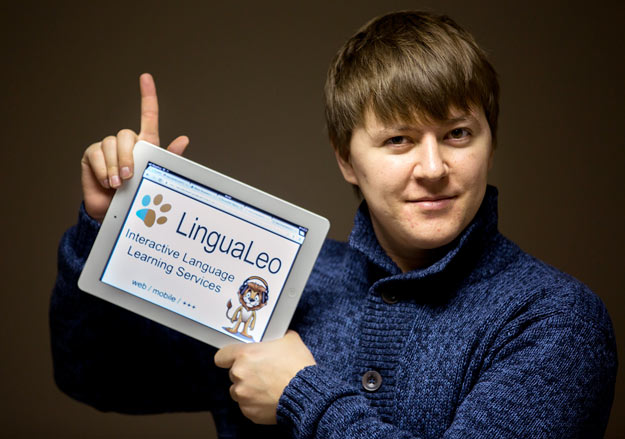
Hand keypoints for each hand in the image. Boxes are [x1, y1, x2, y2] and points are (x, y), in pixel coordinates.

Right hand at [80, 73, 189, 221]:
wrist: (115, 212)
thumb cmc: (138, 195)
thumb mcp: (154, 178)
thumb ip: (167, 159)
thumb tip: (184, 139)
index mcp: (145, 144)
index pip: (147, 115)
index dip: (147, 96)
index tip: (146, 78)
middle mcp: (126, 142)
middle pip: (126, 135)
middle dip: (127, 157)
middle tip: (128, 177)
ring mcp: (107, 147)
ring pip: (111, 145)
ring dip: (114, 167)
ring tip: (118, 185)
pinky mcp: (92, 154)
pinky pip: (96, 154)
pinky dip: (102, 170)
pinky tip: (106, 182)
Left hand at [214, 330, 315, 424]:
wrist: (307, 393)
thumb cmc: (298, 365)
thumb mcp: (290, 339)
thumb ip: (276, 336)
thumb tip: (276, 336)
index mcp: (245, 355)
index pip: (221, 356)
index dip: (228, 357)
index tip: (235, 359)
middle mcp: (239, 375)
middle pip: (233, 374)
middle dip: (245, 373)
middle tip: (262, 372)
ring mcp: (243, 395)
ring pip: (239, 391)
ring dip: (248, 389)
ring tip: (267, 387)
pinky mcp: (250, 411)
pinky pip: (248, 406)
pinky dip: (256, 403)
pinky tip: (270, 397)